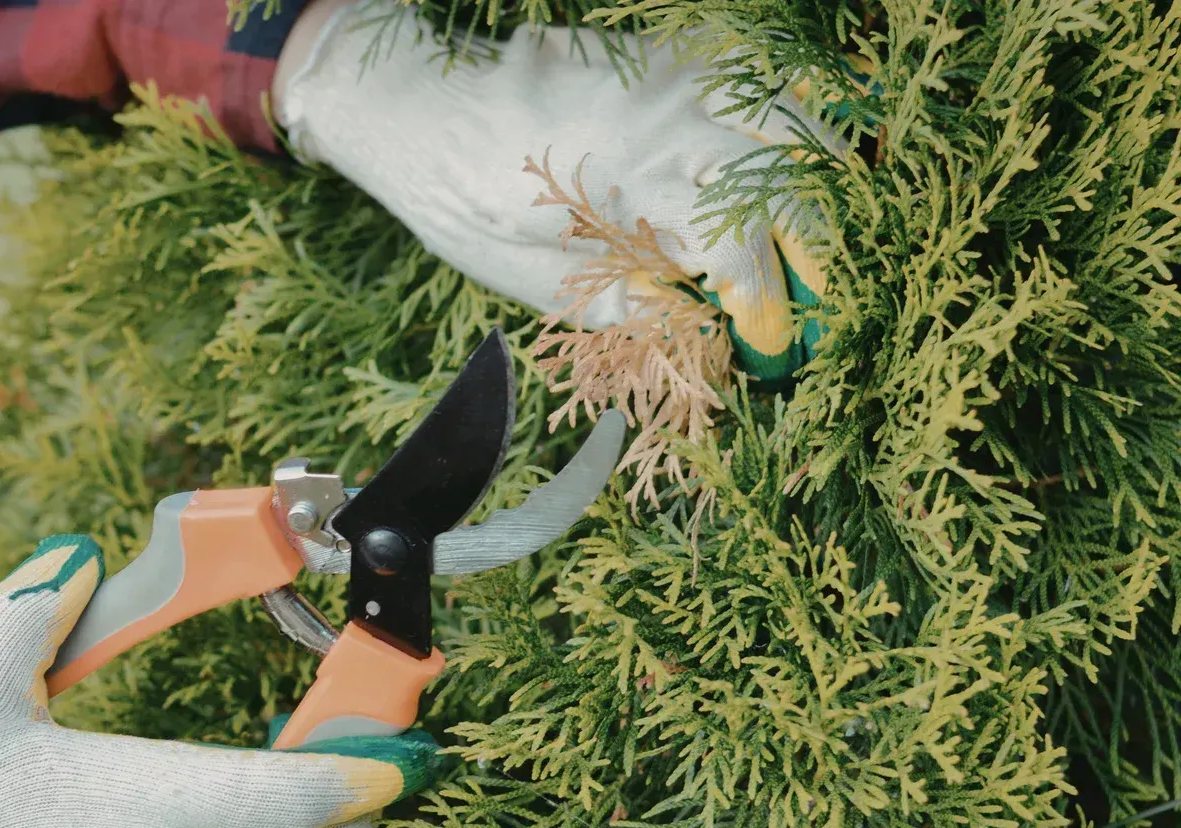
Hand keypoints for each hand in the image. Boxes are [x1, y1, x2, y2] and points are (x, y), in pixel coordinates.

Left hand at [274, 0, 843, 381]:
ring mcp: (677, 74)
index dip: (764, 310)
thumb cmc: (467, 202)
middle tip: (821, 306)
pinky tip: (803, 164)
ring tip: (829, 238)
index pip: (737, 253)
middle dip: (818, 251)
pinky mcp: (672, 52)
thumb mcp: (541, 281)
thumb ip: (633, 308)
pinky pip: (761, 80)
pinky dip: (798, 121)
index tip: (770, 352)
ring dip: (825, 181)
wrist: (421, 104)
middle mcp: (667, 119)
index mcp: (630, 186)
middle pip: (789, 182)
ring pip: (794, 117)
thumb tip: (710, 342)